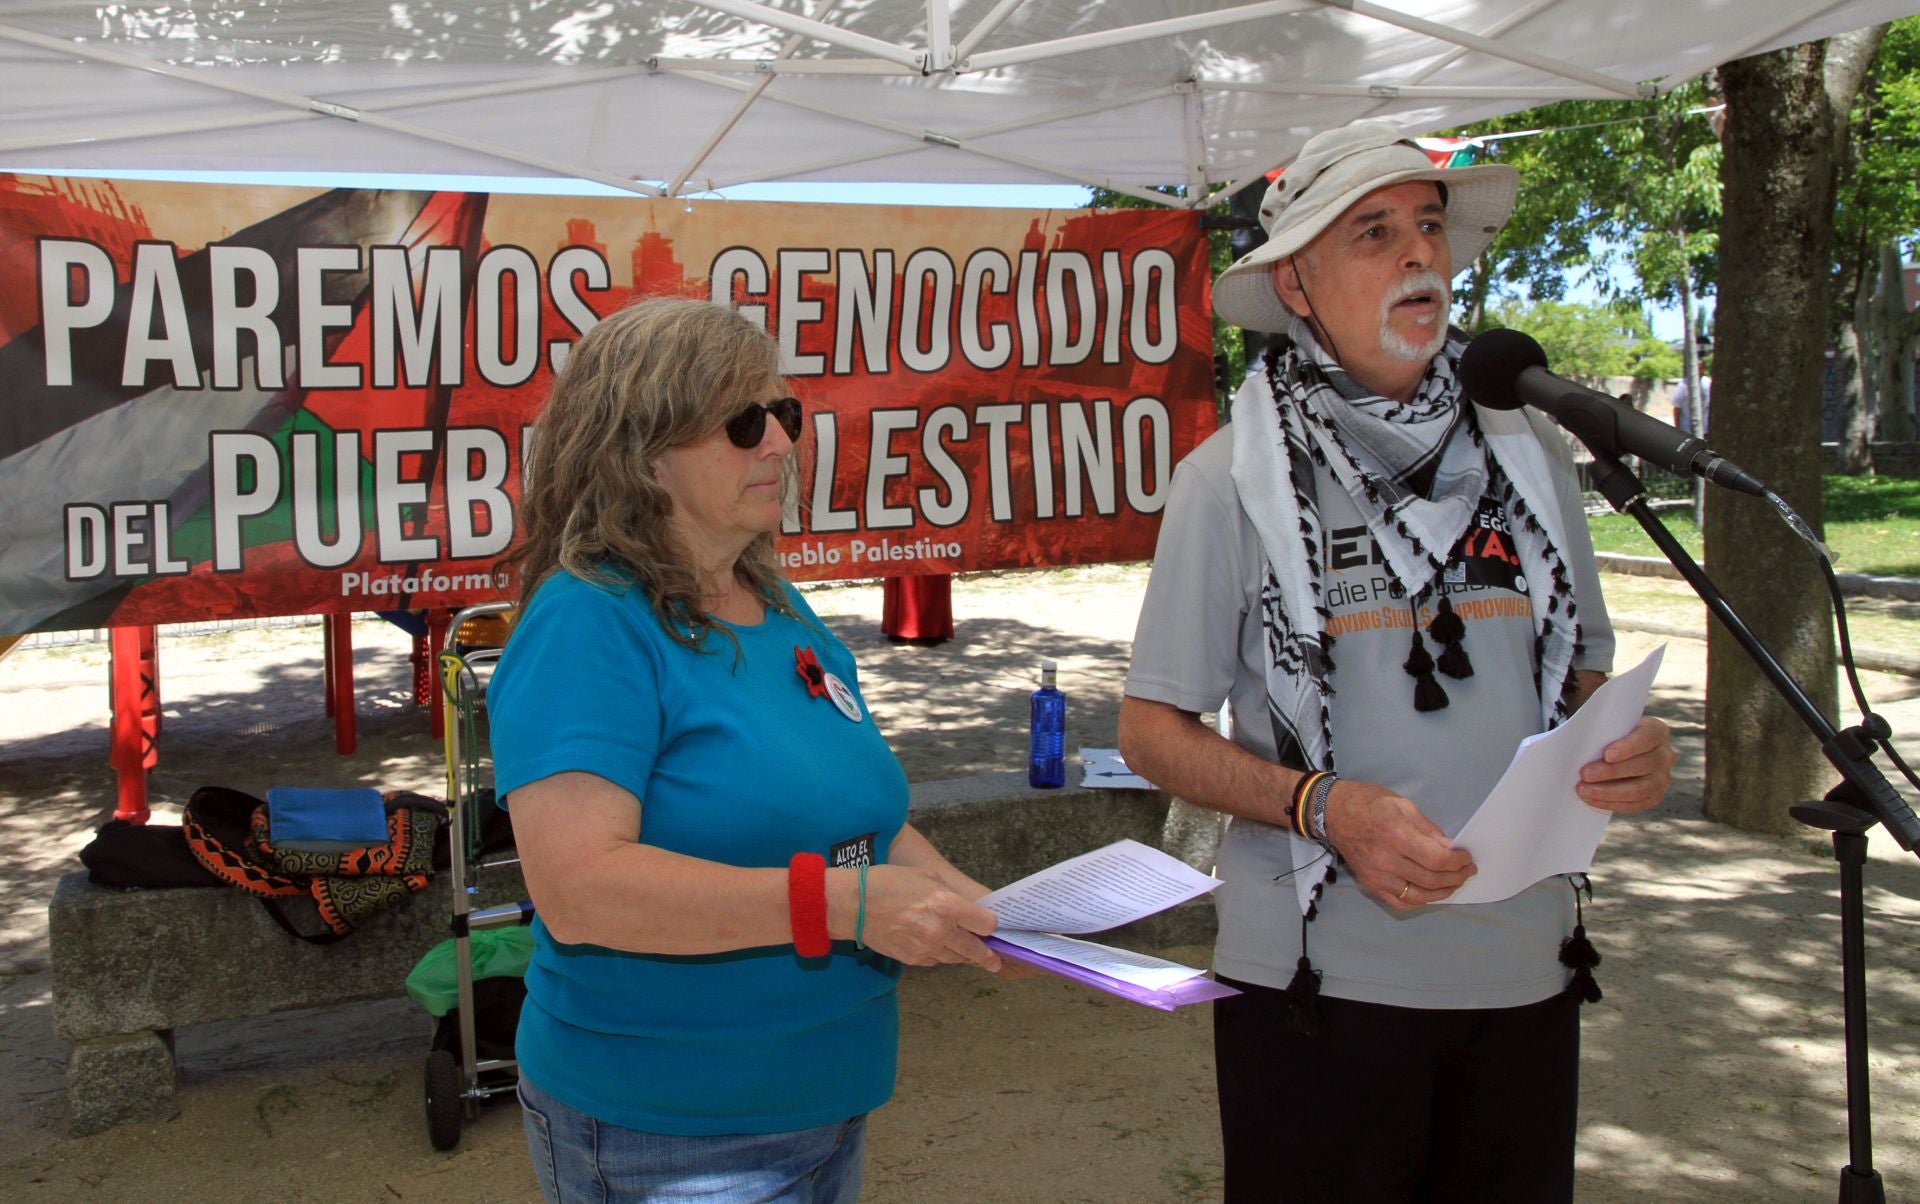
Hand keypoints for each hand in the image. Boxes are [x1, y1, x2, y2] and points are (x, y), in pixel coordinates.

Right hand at [845, 866, 1001, 970]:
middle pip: (975, 949)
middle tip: (995, 961)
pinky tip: (937, 946)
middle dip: (987, 955)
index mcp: (946, 904)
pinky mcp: (913, 959)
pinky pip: (935, 960)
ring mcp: (926, 947)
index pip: (985, 923)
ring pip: (955, 958)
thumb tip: (966, 909)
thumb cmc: (888, 882)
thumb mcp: (926, 876)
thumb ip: (950, 894)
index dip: (989, 924)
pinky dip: (939, 955)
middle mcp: (939, 930)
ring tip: (970, 954)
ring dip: (963, 955)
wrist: (854, 905)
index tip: (989, 925)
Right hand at [1320, 778, 1475, 910]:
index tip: (1467, 859)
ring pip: (1418, 896)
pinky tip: (1430, 893)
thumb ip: (1429, 830)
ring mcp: (1376, 876)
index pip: (1436, 859)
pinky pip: (1400, 902)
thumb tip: (1451, 848)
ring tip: (1453, 883)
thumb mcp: (1403, 805)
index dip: (1458, 862)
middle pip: (1431, 879)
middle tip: (1466, 871)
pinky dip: (1420, 901)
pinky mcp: (1369, 884)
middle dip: (1456, 877)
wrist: (1332, 812)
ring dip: (1442, 892)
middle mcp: (1384, 859)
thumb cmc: (1368, 802)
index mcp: (1394, 834)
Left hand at [1577, 715, 1674, 813]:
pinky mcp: (1654, 796)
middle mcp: (1664, 755)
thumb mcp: (1608, 726)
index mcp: (1656, 731)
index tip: (1607, 755)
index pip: (1646, 738)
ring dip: (1609, 792)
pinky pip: (1635, 804)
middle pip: (1642, 766)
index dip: (1628, 748)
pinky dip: (1611, 803)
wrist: (1618, 750)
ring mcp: (1662, 778)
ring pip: (1640, 789)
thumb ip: (1601, 731)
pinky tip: (1592, 799)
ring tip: (1584, 790)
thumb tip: (1581, 743)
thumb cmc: (1610, 733)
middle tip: (1585, 774)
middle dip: (1611, 772)